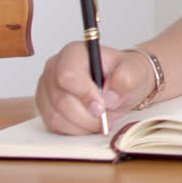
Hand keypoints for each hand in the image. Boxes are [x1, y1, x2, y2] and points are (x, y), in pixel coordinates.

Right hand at [35, 43, 155, 134]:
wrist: (121, 84)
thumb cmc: (125, 74)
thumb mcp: (135, 71)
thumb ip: (126, 79)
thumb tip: (109, 97)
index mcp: (74, 53)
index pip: (67, 75)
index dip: (84, 95)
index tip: (102, 107)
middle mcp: (54, 67)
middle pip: (61, 100)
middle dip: (87, 116)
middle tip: (107, 118)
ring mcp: (47, 88)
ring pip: (56, 116)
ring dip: (82, 125)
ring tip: (101, 120)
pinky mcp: (45, 106)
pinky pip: (54, 125)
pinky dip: (75, 130)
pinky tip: (89, 122)